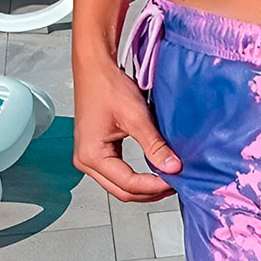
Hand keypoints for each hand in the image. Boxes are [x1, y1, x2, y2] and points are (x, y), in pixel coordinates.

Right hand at [72, 56, 181, 202]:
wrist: (95, 67)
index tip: (175, 181)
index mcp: (91, 155)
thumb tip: (173, 167)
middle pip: (123, 192)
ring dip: (145, 188)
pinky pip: (119, 175)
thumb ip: (155, 146)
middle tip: (175, 185)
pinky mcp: (97, 154)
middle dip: (150, 192)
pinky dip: (137, 178)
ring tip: (167, 180)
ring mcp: (89, 159)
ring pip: (121, 187)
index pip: (129, 184)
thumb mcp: (136, 117)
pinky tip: (154, 173)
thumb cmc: (107, 86)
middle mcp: (86, 161)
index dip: (155, 186)